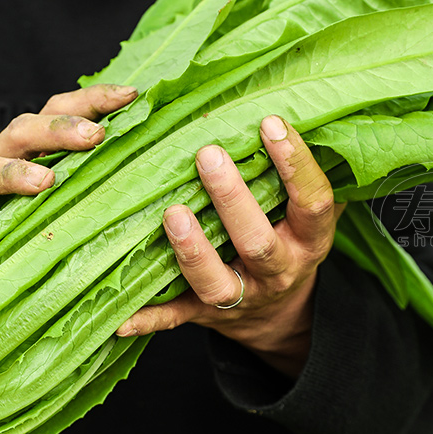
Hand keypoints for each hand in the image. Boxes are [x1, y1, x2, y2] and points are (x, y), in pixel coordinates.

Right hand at [0, 84, 136, 308]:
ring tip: (44, 181)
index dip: (92, 100)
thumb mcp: (57, 200)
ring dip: (14, 172)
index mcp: (30, 151)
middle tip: (94, 136)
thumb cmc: (20, 227)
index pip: (59, 112)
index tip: (131, 95)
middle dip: (58, 130)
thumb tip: (151, 168)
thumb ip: (91, 182)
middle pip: (23, 131)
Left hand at [116, 115, 344, 378]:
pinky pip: (174, 319)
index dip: (295, 165)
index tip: (270, 122)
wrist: (279, 317)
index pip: (312, 202)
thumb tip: (306, 113)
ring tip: (172, 213)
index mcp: (309, 241)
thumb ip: (304, 176)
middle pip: (258, 242)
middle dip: (232, 200)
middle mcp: (278, 272)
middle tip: (207, 155)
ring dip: (193, 251)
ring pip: (216, 282)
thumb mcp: (309, 215)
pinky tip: (121, 318)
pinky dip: (148, 319)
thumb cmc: (289, 243)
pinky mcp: (204, 315)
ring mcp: (241, 298)